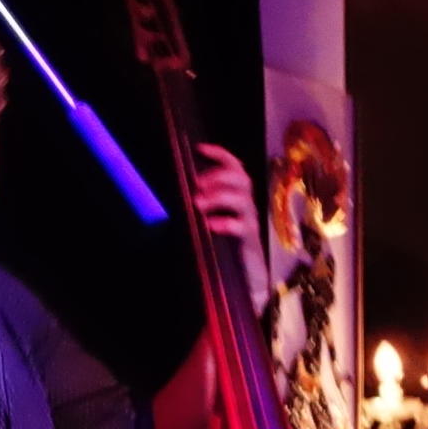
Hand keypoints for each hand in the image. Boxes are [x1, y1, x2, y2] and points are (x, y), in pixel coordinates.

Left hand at [189, 143, 270, 315]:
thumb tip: (178, 195)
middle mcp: (246, 206)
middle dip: (219, 176)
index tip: (200, 148)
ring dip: (219, 196)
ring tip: (198, 203)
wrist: (246, 280)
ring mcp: (250, 223)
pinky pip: (242, 227)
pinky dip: (226, 223)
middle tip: (197, 183)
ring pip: (243, 199)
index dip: (221, 155)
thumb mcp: (210, 222)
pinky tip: (211, 225)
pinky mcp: (250, 242)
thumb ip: (201, 207)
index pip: (235, 167)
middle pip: (242, 178)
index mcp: (237, 197)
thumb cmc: (224, 248)